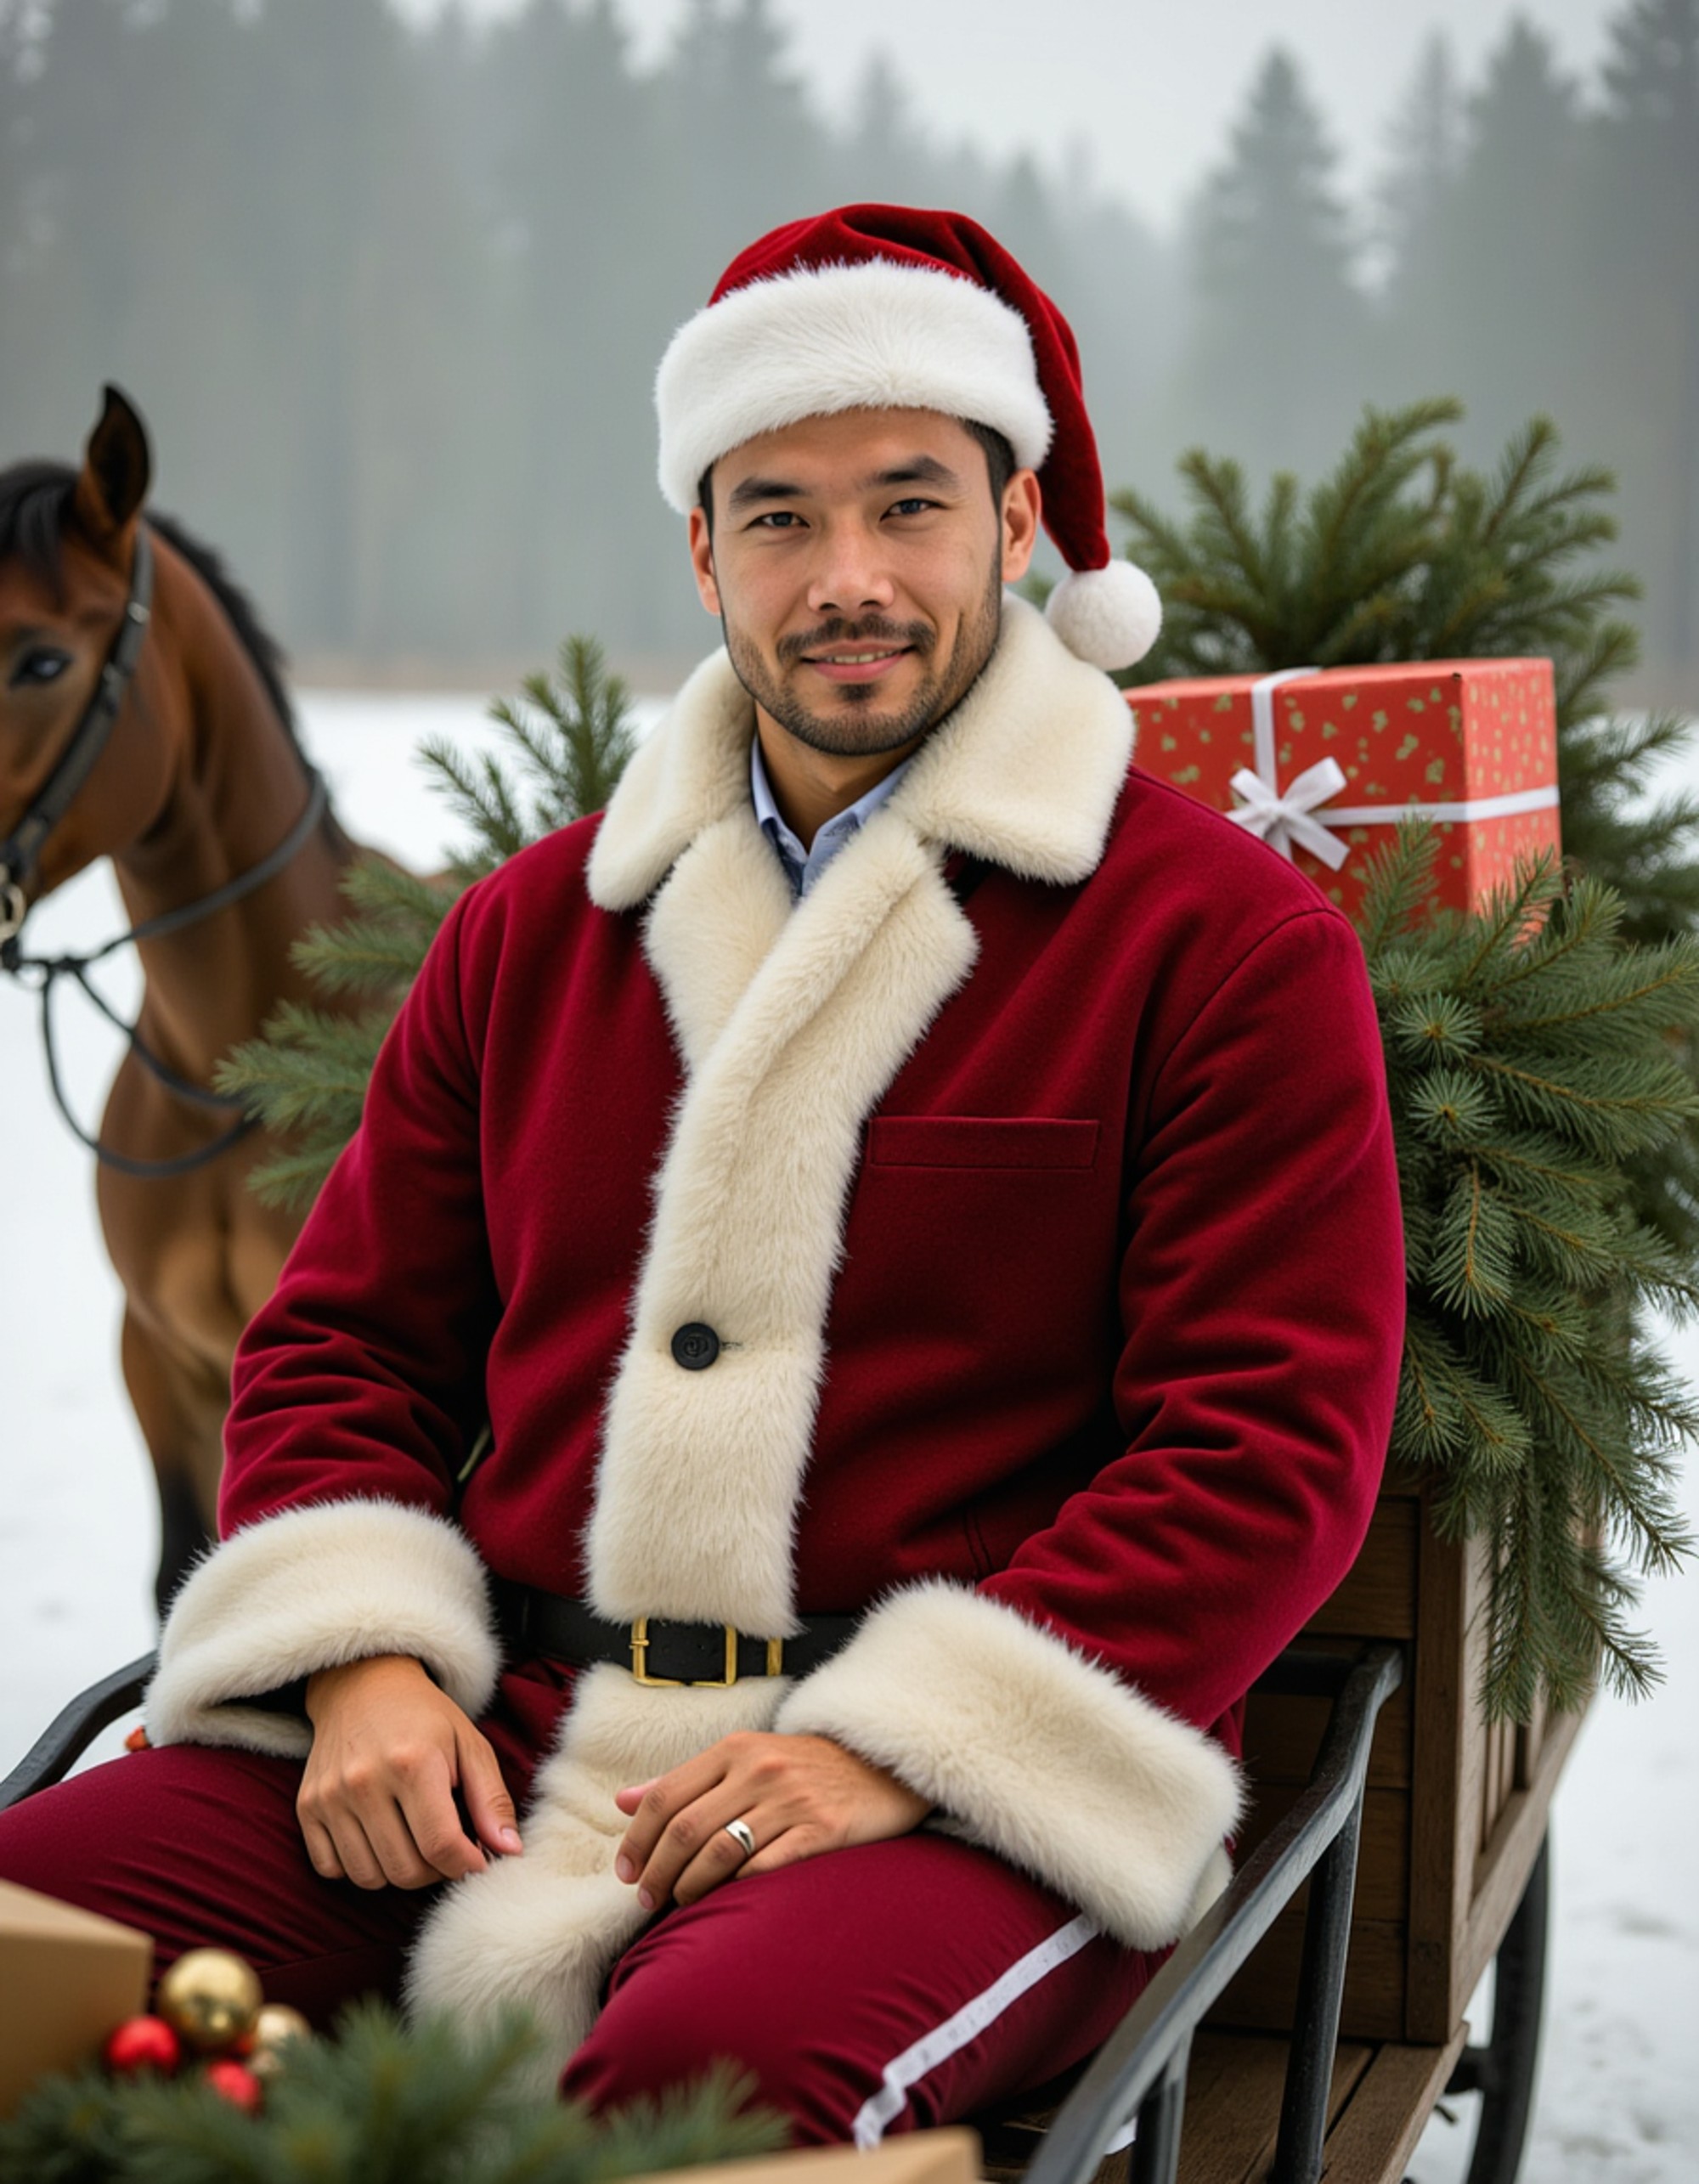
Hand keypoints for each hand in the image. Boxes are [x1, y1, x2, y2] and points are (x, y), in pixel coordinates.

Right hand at [298, 1654, 521, 1889]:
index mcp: (413, 1763)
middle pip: (405, 1869)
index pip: (441, 1845)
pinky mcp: (307, 1807)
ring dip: (398, 1872)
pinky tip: (379, 1840)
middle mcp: (365, 1781)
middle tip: (447, 1850)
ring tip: (414, 1842)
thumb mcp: (470, 1744)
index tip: (477, 1861)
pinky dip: (359, 1867)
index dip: (465, 1865)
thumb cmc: (425, 1718)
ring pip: (368, 1877)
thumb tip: (510, 1852)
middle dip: (435, 1872)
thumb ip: (492, 1799)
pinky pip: (332, 1869)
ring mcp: (330, 1796)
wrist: (362, 1685)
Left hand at [613, 1731, 928, 1910]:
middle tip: (646, 1899)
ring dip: (690, 1887)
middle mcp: (759, 1770)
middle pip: (686, 1829)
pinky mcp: (822, 1830)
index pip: (665, 1796)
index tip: (625, 1872)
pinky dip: (738, 1887)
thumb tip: (623, 1801)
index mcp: (734, 1749)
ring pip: (720, 1852)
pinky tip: (727, 1899)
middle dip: (657, 1872)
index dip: (637, 1839)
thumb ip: (683, 1781)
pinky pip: (766, 1867)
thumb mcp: (741, 1759)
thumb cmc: (800, 1767)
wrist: (880, 1765)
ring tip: (681, 1903)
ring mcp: (792, 1800)